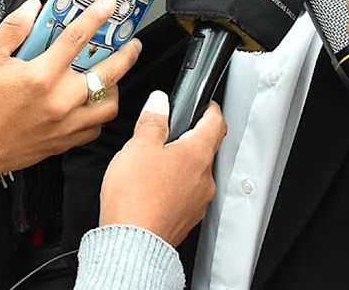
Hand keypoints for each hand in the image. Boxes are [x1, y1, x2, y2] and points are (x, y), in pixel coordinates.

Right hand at [0, 0, 141, 189]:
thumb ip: (14, 28)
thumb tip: (34, 8)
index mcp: (41, 76)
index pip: (78, 37)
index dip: (97, 16)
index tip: (109, 5)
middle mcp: (59, 100)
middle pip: (108, 72)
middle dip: (127, 53)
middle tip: (132, 44)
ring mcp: (65, 123)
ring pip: (109, 103)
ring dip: (116, 86)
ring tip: (115, 75)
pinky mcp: (64, 142)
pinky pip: (96, 128)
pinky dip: (100, 113)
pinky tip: (96, 103)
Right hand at [100, 93, 226, 246]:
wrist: (131, 245)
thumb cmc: (135, 198)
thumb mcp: (138, 146)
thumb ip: (152, 120)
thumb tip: (159, 102)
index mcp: (197, 153)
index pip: (216, 122)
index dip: (211, 109)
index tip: (205, 105)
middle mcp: (205, 177)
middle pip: (206, 148)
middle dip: (191, 138)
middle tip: (172, 133)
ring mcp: (198, 200)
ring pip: (196, 173)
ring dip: (182, 166)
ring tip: (156, 165)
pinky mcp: (187, 219)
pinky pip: (187, 195)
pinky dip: (176, 188)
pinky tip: (155, 190)